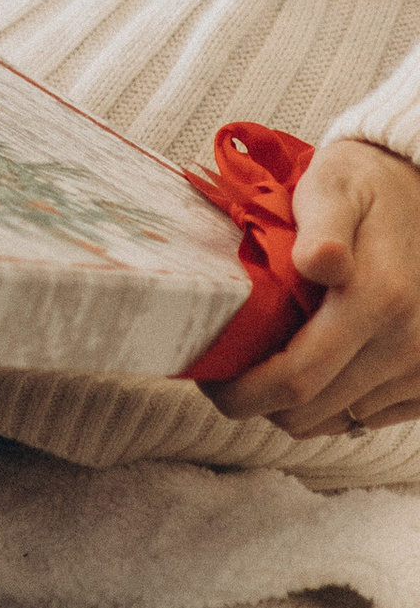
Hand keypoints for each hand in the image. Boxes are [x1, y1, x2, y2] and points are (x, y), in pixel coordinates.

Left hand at [204, 138, 419, 436]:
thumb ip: (324, 226)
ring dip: (293, 401)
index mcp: (380, 300)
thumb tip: (321, 262)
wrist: (417, 192)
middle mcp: (407, 345)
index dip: (244, 392)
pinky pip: (362, 421)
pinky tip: (313, 361)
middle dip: (258, 399)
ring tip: (269, 356)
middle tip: (226, 366)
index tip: (209, 379)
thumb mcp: (333, 186)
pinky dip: (329, 402)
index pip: (297, 379)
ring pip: (332, 421)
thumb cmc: (362, 186)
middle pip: (309, 411)